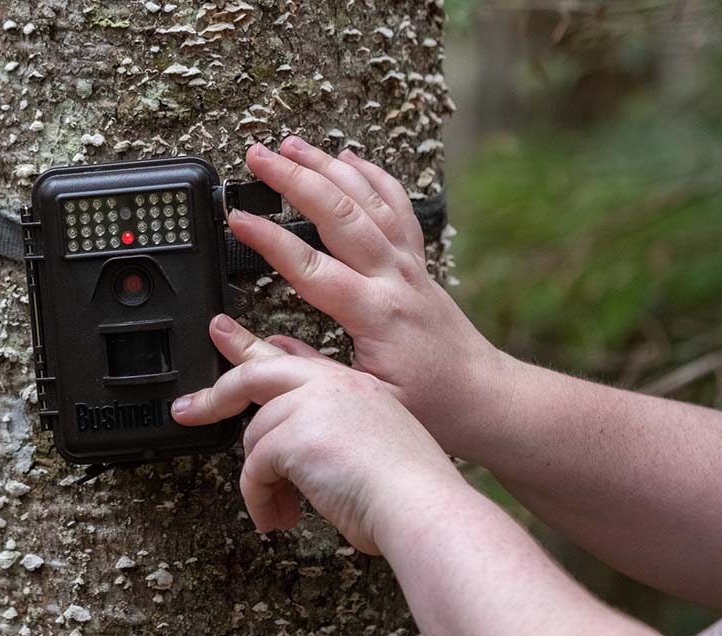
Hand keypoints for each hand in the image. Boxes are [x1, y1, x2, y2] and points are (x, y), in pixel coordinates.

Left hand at [172, 314, 465, 553]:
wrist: (423, 504)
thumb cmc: (410, 490)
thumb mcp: (369, 446)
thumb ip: (328, 430)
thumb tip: (288, 435)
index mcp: (352, 385)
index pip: (294, 357)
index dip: (258, 349)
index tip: (229, 336)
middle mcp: (331, 384)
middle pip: (256, 372)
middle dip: (216, 393)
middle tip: (187, 410)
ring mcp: (311, 402)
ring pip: (255, 437)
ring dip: (261, 482)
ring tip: (282, 511)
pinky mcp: (291, 433)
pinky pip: (254, 469)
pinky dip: (260, 500)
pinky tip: (279, 518)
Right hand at [229, 137, 508, 457]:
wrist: (484, 397)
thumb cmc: (429, 405)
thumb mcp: (362, 399)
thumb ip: (304, 370)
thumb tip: (251, 348)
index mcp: (375, 314)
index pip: (311, 266)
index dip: (270, 239)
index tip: (238, 219)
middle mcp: (394, 279)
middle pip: (340, 214)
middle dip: (295, 179)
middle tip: (257, 158)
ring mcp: (409, 266)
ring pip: (367, 200)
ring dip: (328, 167)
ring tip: (290, 145)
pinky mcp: (417, 263)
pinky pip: (397, 207)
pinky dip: (373, 177)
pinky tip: (351, 159)